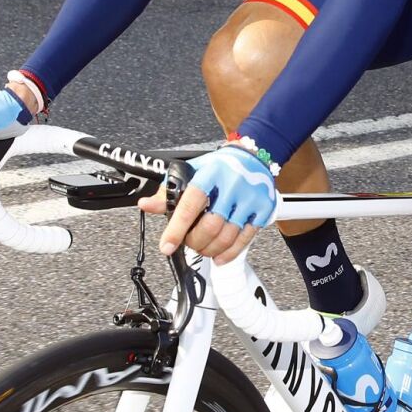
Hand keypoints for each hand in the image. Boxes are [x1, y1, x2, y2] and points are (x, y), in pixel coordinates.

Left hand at [138, 146, 277, 262]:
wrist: (253, 155)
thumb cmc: (220, 165)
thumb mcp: (192, 171)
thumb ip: (168, 190)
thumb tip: (147, 205)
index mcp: (210, 173)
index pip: (190, 205)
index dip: (176, 229)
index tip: (167, 246)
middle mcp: (233, 184)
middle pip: (210, 226)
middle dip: (194, 242)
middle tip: (188, 242)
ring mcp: (250, 198)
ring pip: (227, 236)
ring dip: (210, 249)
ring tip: (202, 248)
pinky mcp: (263, 209)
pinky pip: (245, 239)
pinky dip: (229, 253)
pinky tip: (219, 257)